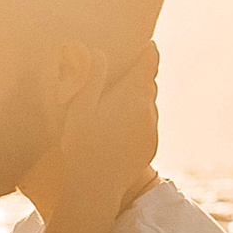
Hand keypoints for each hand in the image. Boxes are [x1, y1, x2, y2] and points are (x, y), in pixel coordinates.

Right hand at [56, 39, 159, 205]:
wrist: (95, 189)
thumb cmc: (82, 147)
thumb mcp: (80, 109)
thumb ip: (92, 79)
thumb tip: (100, 53)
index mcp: (132, 97)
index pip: (148, 65)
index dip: (148, 52)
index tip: (148, 43)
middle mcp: (148, 111)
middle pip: (148, 84)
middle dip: (141, 74)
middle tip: (129, 66)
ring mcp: (151, 130)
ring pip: (148, 104)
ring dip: (138, 98)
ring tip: (121, 96)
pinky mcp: (150, 145)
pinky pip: (147, 123)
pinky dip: (139, 117)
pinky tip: (121, 123)